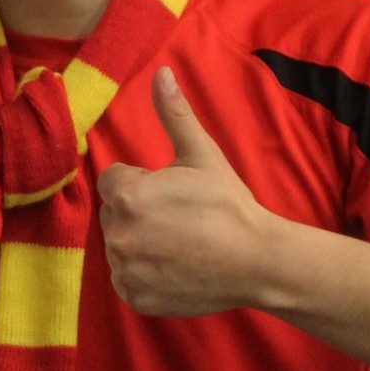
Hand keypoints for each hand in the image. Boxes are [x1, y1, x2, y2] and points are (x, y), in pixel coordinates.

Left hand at [97, 68, 275, 316]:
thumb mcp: (201, 155)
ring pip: (118, 246)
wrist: (256, 260)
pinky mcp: (134, 297)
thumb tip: (161, 73)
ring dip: (138, 242)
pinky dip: (142, 274)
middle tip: (177, 218)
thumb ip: (174, 115)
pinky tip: (173, 265)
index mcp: (129, 196)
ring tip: (178, 242)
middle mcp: (119, 235)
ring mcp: (125, 270)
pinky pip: (126, 278)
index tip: (171, 192)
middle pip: (113, 213)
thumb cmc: (229, 205)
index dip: (142, 182)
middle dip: (137, 211)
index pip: (113, 180)